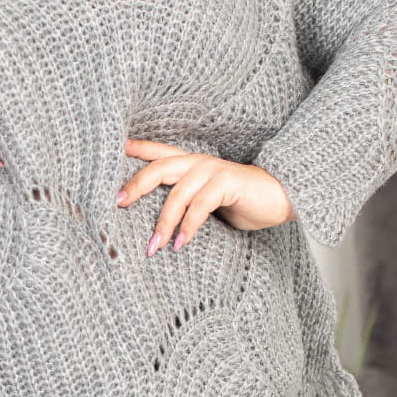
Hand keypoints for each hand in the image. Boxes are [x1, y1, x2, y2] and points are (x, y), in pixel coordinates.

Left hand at [116, 140, 295, 253]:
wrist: (281, 198)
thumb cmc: (243, 203)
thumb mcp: (207, 203)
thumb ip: (185, 205)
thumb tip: (156, 227)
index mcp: (191, 164)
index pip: (159, 152)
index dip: (137, 149)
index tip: (116, 150)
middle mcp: (198, 162)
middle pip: (159, 168)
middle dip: (136, 185)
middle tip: (118, 203)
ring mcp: (212, 170)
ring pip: (177, 194)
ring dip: (163, 222)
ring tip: (153, 246)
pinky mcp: (226, 182)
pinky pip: (200, 206)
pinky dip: (188, 227)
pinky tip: (180, 244)